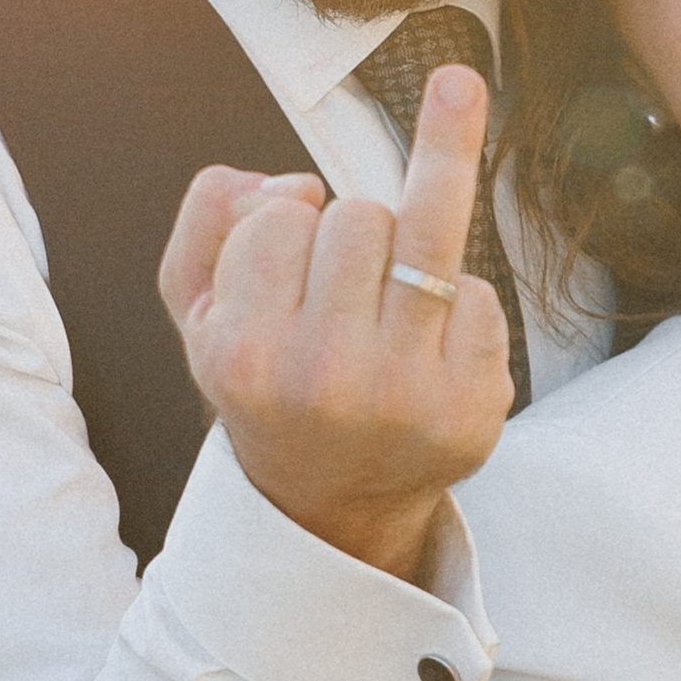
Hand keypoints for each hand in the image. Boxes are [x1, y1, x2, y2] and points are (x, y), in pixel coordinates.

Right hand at [160, 66, 513, 581]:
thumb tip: (294, 181)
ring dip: (406, 253)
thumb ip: (212, 215)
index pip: (281, 214)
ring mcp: (403, 393)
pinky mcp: (472, 404)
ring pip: (426, 231)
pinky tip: (427, 352)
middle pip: (359, 214)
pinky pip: (479, 291)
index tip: (286, 274)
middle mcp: (322, 378)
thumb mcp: (201, 305)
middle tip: (339, 299)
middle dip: (352, 237)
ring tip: (387, 302)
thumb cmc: (268, 380)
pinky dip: (458, 304)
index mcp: (245, 353)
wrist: (327, 499)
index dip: (288, 228)